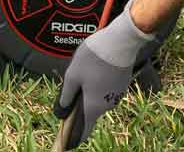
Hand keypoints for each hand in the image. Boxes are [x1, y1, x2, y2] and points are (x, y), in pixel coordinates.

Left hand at [52, 0, 154, 147]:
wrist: (121, 42)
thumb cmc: (94, 58)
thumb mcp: (72, 75)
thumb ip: (66, 96)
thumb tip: (61, 112)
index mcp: (93, 106)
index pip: (84, 130)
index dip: (74, 137)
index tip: (67, 143)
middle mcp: (107, 105)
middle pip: (90, 110)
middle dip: (80, 101)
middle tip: (73, 81)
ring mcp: (116, 95)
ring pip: (99, 97)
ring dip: (91, 89)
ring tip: (86, 68)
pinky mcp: (122, 83)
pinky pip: (107, 88)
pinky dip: (100, 82)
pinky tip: (97, 65)